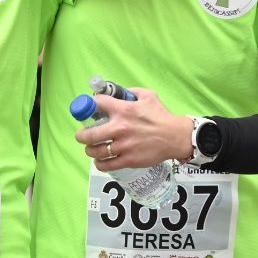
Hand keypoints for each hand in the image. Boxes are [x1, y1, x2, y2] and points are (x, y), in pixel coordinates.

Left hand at [72, 87, 190, 170]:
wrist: (175, 137)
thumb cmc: (161, 116)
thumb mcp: (148, 96)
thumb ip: (131, 92)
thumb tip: (117, 93)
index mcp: (124, 110)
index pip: (97, 104)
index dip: (90, 106)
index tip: (89, 110)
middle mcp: (120, 128)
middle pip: (89, 134)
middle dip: (81, 135)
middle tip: (82, 135)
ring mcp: (123, 146)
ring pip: (95, 151)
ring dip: (89, 149)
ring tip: (90, 148)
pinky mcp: (128, 160)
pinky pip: (106, 165)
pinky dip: (99, 163)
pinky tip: (99, 160)